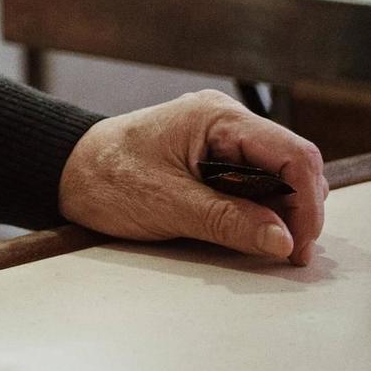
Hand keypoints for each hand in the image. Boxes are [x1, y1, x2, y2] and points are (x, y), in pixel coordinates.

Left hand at [58, 89, 325, 265]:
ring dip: (280, 212)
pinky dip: (259, 209)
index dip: (307, 202)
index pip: (292, 154)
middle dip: (298, 210)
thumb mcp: (167, 204)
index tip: (299, 244)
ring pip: (276, 176)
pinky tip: (250, 231)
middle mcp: (224, 121)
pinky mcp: (212, 158)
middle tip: (287, 253)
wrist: (63, 170)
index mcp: (216, 118)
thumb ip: (228, 221)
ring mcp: (219, 139)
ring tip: (268, 245)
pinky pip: (253, 182)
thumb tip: (283, 240)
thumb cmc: (104, 177)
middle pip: (292, 165)